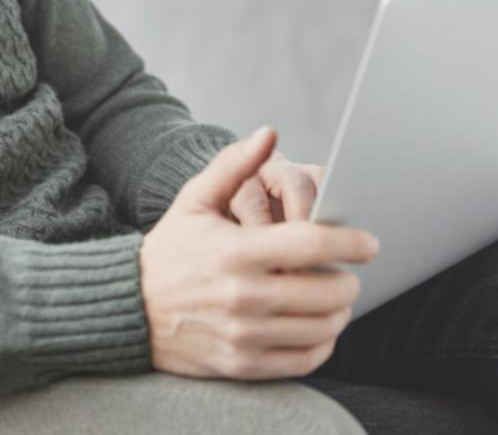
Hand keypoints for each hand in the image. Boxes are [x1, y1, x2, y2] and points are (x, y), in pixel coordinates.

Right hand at [138, 126, 378, 381]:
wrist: (128, 307)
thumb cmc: (168, 251)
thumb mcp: (194, 201)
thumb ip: (234, 165)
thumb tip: (269, 134)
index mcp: (236, 251)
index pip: (311, 244)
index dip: (350, 241)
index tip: (369, 243)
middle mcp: (244, 296)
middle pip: (327, 291)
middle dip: (348, 279)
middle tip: (347, 271)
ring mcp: (245, 334)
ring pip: (322, 328)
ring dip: (339, 311)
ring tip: (334, 297)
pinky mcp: (243, 364)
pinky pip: (305, 359)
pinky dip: (323, 343)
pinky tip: (318, 327)